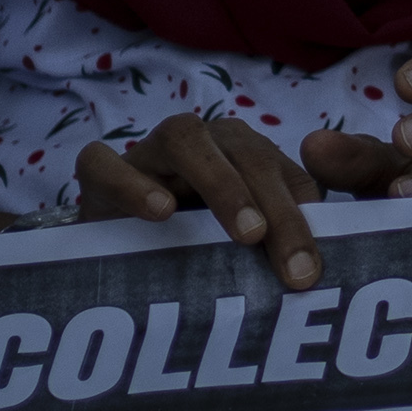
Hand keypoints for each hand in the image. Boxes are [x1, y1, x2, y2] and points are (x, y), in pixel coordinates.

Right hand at [81, 113, 333, 291]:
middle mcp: (202, 140)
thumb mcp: (237, 241)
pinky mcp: (98, 173)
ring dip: (222, 183)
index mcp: (242, 150)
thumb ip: (276, 236)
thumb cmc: (188, 240)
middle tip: (291, 264)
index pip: (282, 174)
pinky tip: (161, 212)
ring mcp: (148, 151)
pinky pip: (107, 163)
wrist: (110, 242)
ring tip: (247, 232)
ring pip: (185, 139)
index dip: (300, 219)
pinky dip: (134, 183)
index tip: (310, 271)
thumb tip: (314, 262)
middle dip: (275, 208)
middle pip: (246, 155)